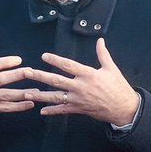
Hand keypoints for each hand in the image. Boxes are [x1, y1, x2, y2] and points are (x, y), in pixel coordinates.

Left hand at [21, 39, 139, 126]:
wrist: (123, 108)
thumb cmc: (118, 87)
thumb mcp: (111, 68)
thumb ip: (103, 54)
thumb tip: (100, 40)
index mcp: (88, 74)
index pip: (68, 65)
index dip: (55, 60)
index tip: (44, 56)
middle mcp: (80, 87)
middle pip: (56, 80)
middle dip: (40, 76)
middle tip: (26, 72)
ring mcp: (78, 99)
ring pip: (55, 97)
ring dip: (40, 95)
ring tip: (26, 93)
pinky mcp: (79, 109)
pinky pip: (63, 110)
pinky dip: (52, 111)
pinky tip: (41, 111)